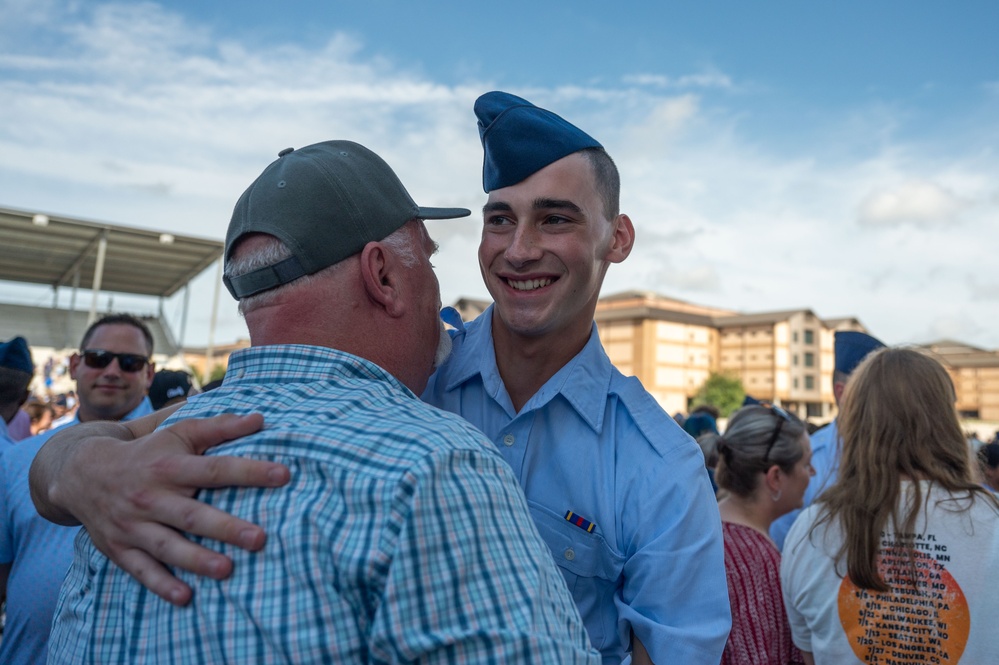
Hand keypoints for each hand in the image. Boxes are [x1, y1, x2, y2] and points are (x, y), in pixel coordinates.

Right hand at [31, 412, 288, 605]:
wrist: (82, 473)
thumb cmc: (147, 452)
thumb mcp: (179, 433)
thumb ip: (220, 428)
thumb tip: (260, 418)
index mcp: (170, 467)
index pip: (215, 470)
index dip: (250, 471)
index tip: (284, 475)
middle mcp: (152, 497)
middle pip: (192, 514)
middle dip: (226, 527)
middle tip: (260, 538)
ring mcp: (134, 525)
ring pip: (168, 546)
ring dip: (197, 560)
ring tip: (228, 570)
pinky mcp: (121, 549)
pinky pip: (141, 570)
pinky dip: (161, 585)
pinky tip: (186, 597)